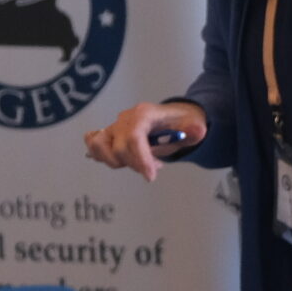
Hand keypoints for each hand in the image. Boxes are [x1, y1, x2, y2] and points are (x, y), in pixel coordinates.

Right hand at [83, 101, 204, 180]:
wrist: (171, 119)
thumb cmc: (180, 124)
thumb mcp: (194, 126)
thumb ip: (195, 130)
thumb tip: (197, 132)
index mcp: (144, 114)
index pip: (134, 137)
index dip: (140, 159)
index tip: (151, 176)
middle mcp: (125, 119)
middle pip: (119, 148)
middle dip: (136, 164)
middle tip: (153, 168)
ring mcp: (114, 126)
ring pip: (99, 146)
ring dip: (116, 162)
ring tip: (136, 163)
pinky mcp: (107, 135)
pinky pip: (93, 144)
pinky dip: (102, 157)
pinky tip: (121, 161)